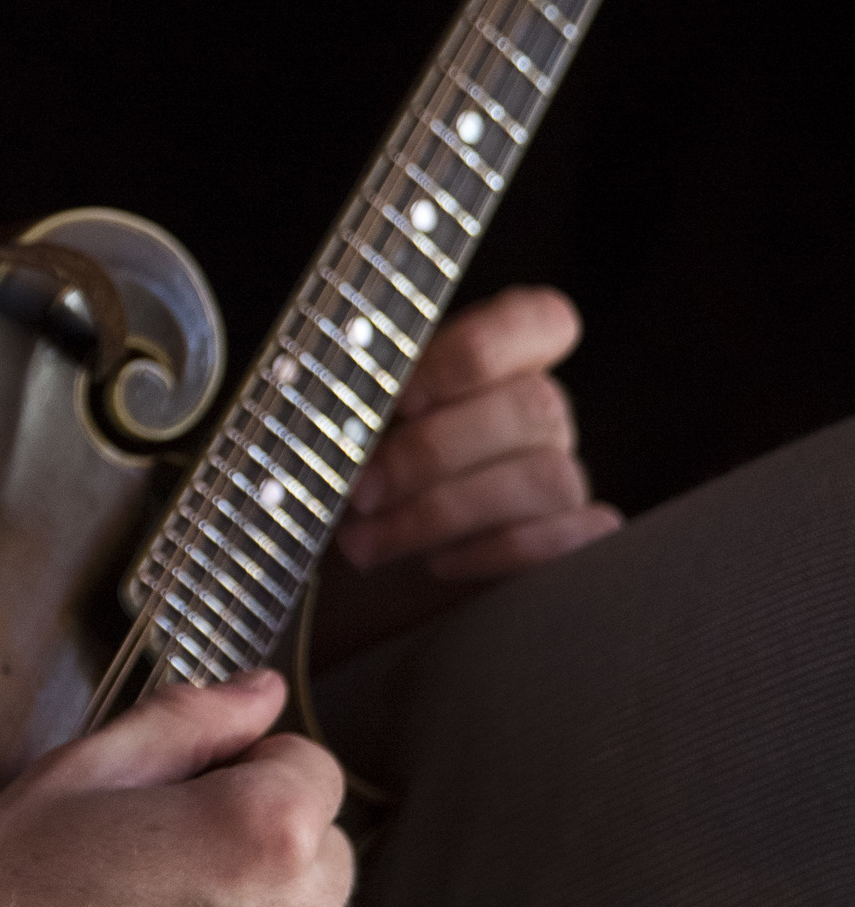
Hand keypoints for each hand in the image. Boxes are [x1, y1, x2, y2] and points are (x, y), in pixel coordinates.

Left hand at [333, 283, 619, 602]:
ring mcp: (561, 482)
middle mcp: (537, 417)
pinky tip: (437, 565)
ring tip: (367, 542)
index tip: (404, 396)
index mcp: (494, 366)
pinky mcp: (567, 548)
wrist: (345, 584)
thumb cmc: (346, 493)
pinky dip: (495, 552)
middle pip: (533, 406)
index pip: (539, 321)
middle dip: (434, 451)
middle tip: (361, 491)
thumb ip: (353, 406)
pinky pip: (566, 541)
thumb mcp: (338, 440)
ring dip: (444, 511)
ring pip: (546, 476)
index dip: (481, 348)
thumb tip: (345, 409)